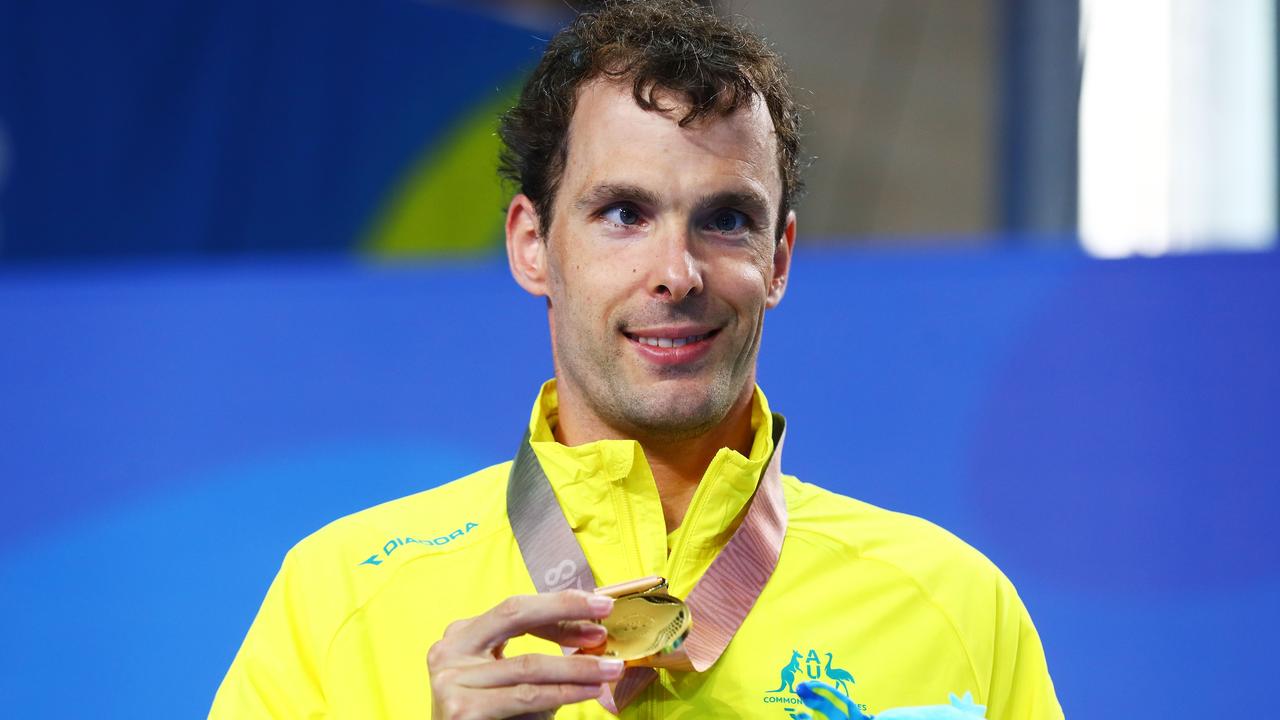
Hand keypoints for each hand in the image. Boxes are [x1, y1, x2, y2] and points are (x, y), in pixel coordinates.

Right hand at [427, 590, 623, 718]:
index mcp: (462, 636)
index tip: (599, 606)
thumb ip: (543, 657)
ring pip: (529, 664)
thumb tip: (592, 634)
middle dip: (565, 609)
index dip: (560, 606)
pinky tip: (589, 690)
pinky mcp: (460, 709)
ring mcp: (451, 679)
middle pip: (514, 614)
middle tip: (605, 611)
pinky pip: (526, 696)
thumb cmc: (494, 717)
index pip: (516, 609)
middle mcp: (450, 650)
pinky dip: (564, 692)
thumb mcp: (516, 680)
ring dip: (577, 665)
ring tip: (610, 668)